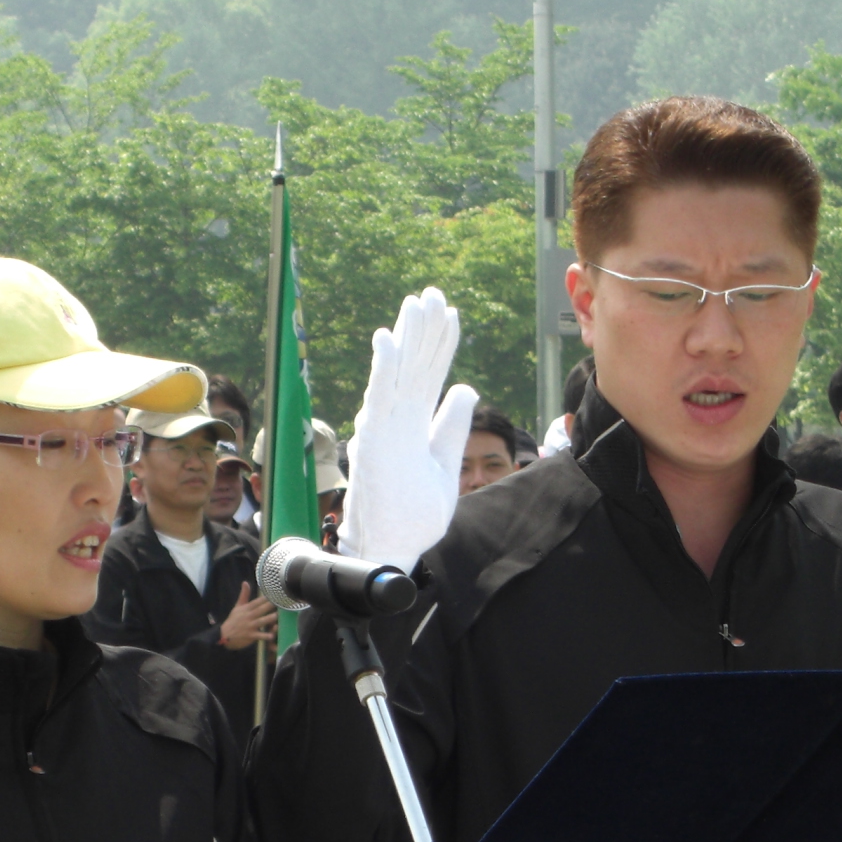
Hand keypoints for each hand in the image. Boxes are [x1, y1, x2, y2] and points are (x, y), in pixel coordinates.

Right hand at [219, 591, 277, 650]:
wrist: (224, 635)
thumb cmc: (233, 620)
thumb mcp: (237, 606)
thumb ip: (244, 595)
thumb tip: (245, 582)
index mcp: (246, 609)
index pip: (257, 601)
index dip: (265, 598)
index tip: (275, 594)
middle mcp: (249, 616)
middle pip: (260, 610)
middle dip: (270, 606)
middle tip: (281, 602)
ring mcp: (250, 626)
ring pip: (261, 621)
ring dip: (269, 619)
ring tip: (278, 616)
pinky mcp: (250, 636)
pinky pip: (259, 636)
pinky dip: (265, 636)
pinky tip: (272, 636)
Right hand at [337, 288, 475, 570]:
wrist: (392, 548)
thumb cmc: (414, 514)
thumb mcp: (445, 465)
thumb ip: (451, 426)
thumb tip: (466, 388)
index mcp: (414, 426)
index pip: (431, 375)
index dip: (441, 344)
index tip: (451, 313)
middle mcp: (397, 421)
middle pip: (415, 366)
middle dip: (425, 330)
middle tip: (433, 293)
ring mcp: (385, 429)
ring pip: (400, 373)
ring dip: (408, 336)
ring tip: (418, 302)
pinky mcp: (375, 441)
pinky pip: (380, 398)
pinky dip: (383, 367)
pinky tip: (388, 338)